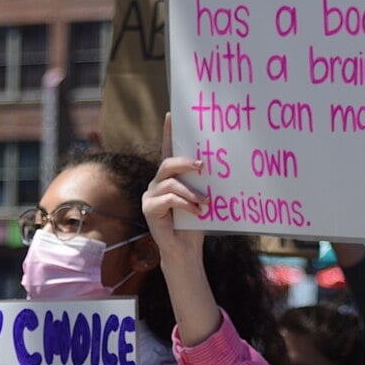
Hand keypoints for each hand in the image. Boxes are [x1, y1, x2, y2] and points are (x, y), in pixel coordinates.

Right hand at [142, 114, 206, 267]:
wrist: (185, 249)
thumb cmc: (195, 224)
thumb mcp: (201, 198)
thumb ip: (201, 183)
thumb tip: (215, 167)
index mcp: (169, 177)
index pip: (168, 151)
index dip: (168, 133)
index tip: (172, 114)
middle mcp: (157, 183)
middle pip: (168, 163)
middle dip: (186, 162)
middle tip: (203, 166)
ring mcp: (150, 195)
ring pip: (170, 183)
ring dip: (191, 191)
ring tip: (205, 202)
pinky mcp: (148, 208)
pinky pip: (169, 199)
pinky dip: (186, 204)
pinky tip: (198, 211)